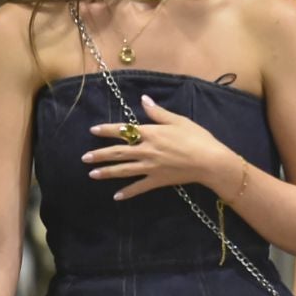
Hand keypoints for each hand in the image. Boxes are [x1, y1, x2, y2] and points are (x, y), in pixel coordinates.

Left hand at [86, 94, 240, 200]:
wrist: (210, 162)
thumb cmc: (197, 138)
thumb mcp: (179, 120)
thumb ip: (158, 112)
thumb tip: (143, 99)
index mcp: (150, 133)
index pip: (123, 131)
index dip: (107, 130)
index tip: (93, 130)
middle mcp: (146, 150)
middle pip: (118, 153)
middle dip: (100, 155)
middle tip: (84, 158)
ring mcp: (150, 167)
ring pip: (123, 170)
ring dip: (106, 172)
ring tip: (92, 174)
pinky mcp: (157, 180)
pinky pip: (139, 187)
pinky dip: (128, 192)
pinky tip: (116, 196)